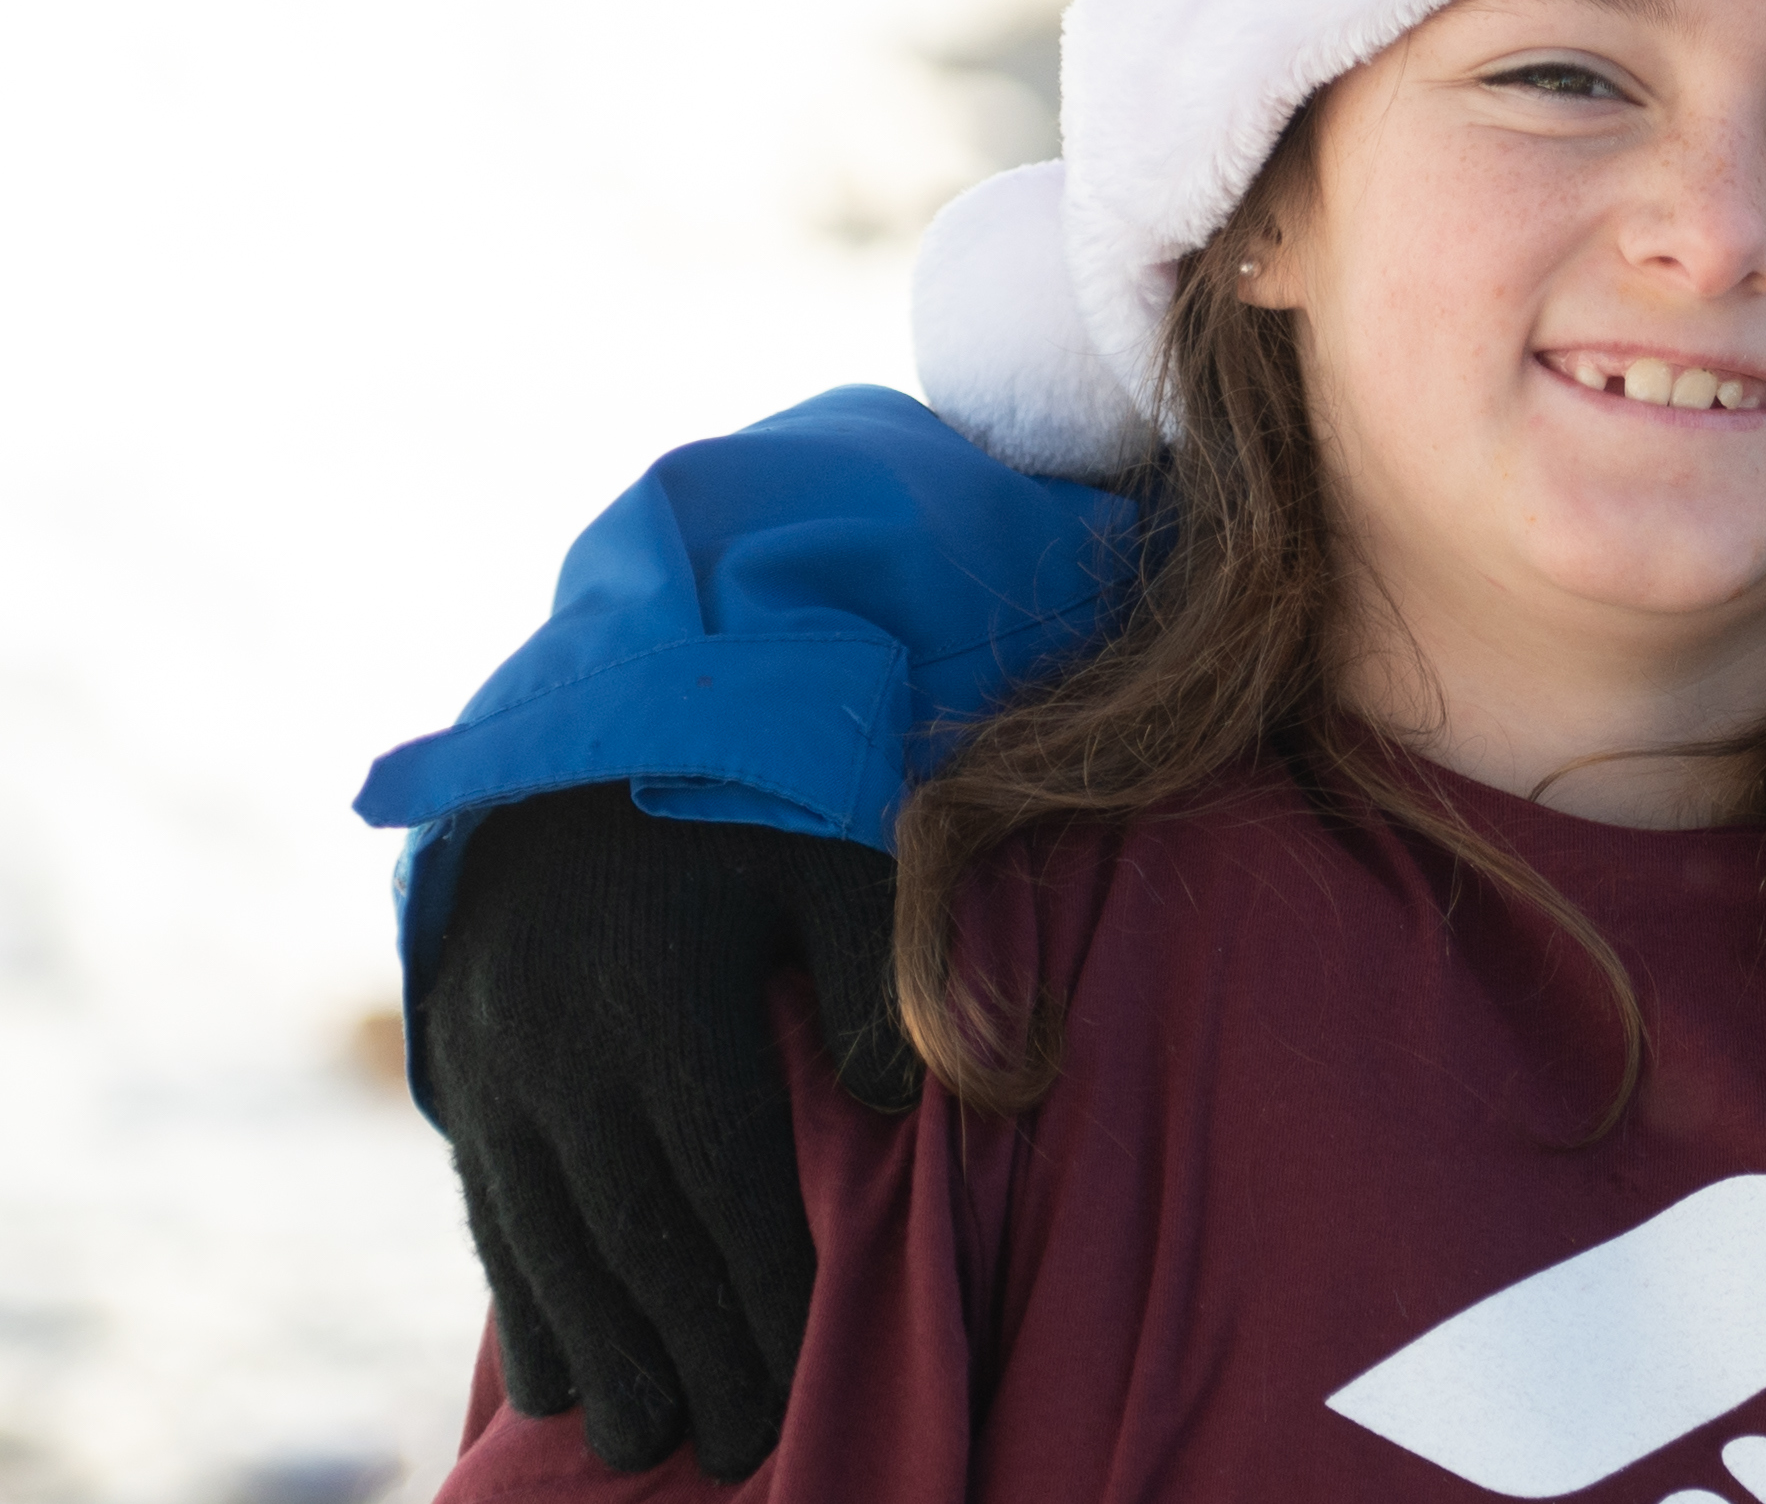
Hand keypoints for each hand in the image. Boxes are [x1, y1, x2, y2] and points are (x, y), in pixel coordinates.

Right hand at [415, 786, 918, 1477]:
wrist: (577, 749)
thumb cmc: (746, 802)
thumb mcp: (830, 852)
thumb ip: (874, 968)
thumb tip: (891, 1098)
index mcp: (662, 990)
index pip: (723, 1170)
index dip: (766, 1278)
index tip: (811, 1364)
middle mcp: (561, 1045)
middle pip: (635, 1231)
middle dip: (693, 1350)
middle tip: (741, 1450)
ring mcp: (496, 1070)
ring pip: (550, 1244)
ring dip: (604, 1355)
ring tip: (652, 1444)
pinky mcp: (457, 1084)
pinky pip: (491, 1217)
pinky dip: (525, 1307)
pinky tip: (560, 1384)